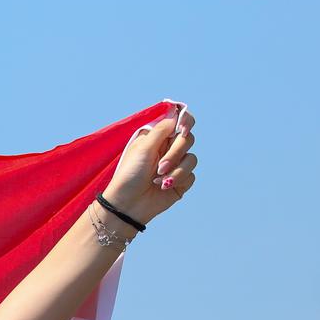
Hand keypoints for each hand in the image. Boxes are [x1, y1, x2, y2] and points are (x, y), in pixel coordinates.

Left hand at [101, 105, 197, 226]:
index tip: (182, 129)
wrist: (127, 204)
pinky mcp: (181, 180)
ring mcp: (175, 165)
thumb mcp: (143, 147)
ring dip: (176, 170)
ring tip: (157, 180)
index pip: (179, 122)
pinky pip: (191, 175)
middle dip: (175, 153)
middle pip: (188, 139)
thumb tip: (176, 114)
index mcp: (157, 138)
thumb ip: (161, 129)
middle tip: (160, 167)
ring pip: (192, 159)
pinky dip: (178, 180)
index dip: (185, 122)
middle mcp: (168, 149)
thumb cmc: (130, 175)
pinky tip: (162, 187)